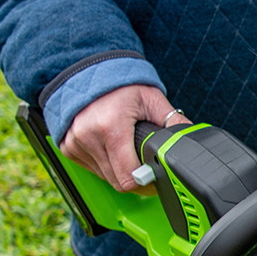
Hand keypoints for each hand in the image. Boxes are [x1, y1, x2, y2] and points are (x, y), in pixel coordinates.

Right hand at [60, 83, 188, 193]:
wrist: (87, 73)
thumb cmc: (120, 85)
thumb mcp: (151, 98)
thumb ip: (172, 121)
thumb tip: (189, 138)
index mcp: (111, 127)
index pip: (128, 177)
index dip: (145, 182)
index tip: (154, 177)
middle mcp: (89, 137)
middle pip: (118, 181)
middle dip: (135, 178)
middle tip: (145, 165)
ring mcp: (75, 143)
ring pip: (105, 177)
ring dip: (119, 171)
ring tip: (126, 150)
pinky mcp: (67, 147)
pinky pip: (91, 169)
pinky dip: (104, 164)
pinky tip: (110, 148)